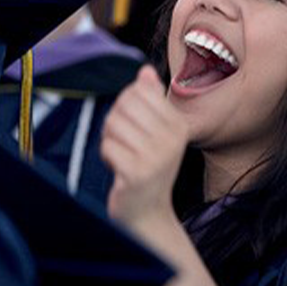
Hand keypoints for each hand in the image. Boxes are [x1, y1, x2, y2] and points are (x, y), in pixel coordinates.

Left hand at [101, 65, 188, 230]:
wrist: (148, 214)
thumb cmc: (148, 168)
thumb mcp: (156, 132)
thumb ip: (151, 100)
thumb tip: (146, 71)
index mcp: (179, 125)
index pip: (139, 91)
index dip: (125, 104)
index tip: (132, 126)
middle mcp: (172, 139)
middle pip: (124, 105)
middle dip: (114, 122)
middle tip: (122, 142)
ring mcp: (156, 157)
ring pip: (113, 124)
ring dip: (109, 140)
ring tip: (121, 155)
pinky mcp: (137, 173)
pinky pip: (108, 147)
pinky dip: (107, 156)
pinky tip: (118, 169)